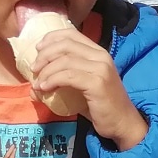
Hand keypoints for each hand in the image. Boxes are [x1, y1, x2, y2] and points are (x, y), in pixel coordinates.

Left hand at [30, 23, 147, 150]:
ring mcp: (100, 68)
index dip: (51, 38)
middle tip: (34, 69)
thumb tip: (34, 85)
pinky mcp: (97, 83)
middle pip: (66, 45)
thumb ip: (62, 81)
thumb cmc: (101, 107)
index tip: (37, 49)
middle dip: (45, 55)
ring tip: (38, 84)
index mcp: (98, 52)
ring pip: (65, 60)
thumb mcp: (80, 88)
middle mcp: (101, 56)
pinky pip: (68, 76)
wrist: (123, 123)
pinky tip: (45, 88)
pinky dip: (53, 80)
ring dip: (46, 70)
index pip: (72, 34)